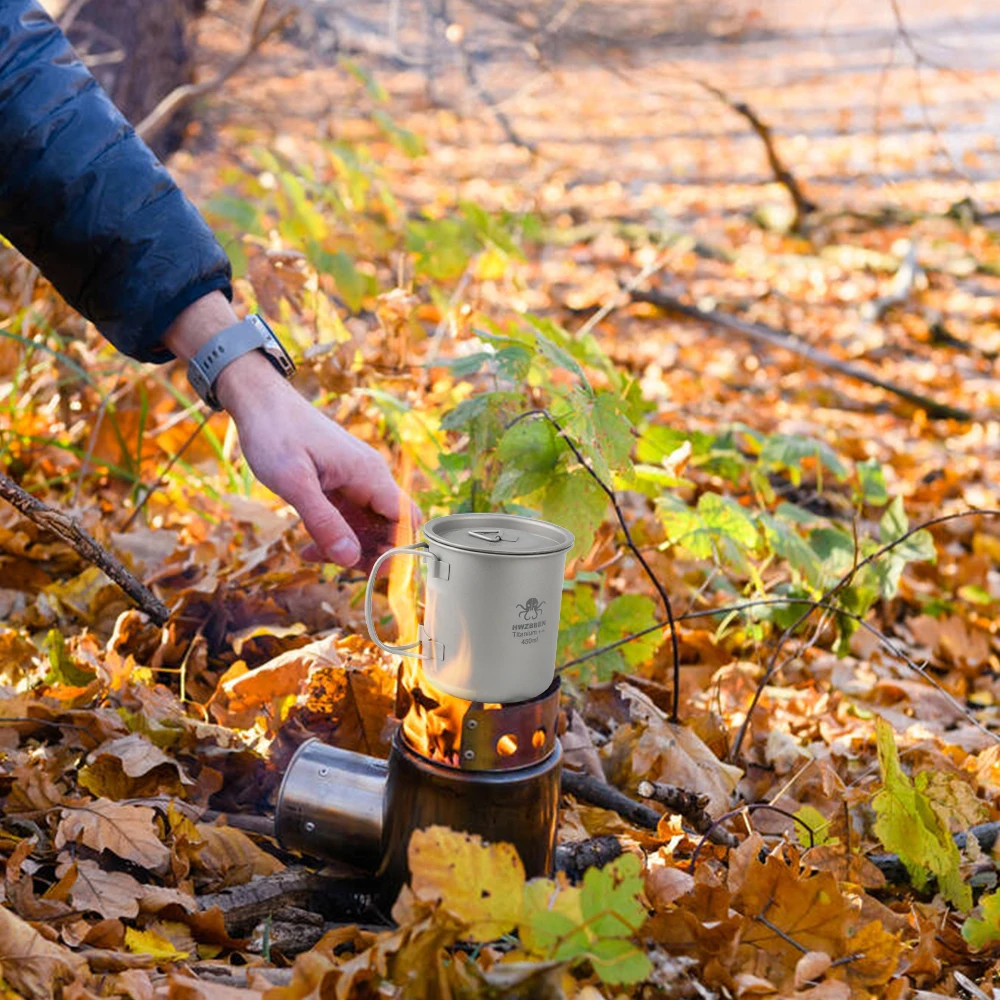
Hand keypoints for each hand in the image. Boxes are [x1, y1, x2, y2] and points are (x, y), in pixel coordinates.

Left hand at [220, 356, 415, 567]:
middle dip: (369, 553)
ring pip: (369, 526)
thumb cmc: (274, 431)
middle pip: (391, 528)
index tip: (370, 568)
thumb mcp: (294, 482)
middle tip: (335, 566)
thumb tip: (349, 559)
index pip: (407, 519)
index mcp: (369, 474)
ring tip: (313, 556)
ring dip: (348, 547)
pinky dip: (334, 535)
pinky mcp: (340, 483)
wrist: (259, 400)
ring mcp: (356, 480)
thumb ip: (323, 522)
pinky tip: (308, 546)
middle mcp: (370, 477)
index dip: (398, 548)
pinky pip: (349, 517)